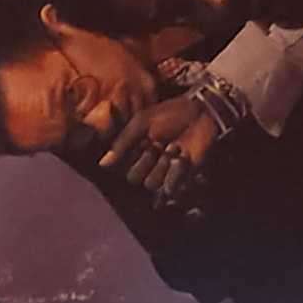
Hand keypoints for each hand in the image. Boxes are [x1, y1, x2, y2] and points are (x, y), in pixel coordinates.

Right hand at [97, 92, 217, 205]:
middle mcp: (147, 163)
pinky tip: (182, 157)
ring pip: (151, 184)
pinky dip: (175, 173)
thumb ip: (122, 143)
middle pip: (134, 178)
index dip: (132, 156)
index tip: (144, 141)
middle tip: (159, 144)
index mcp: (135, 150)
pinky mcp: (181, 177)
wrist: (200, 115)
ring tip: (174, 148)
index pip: (122, 167)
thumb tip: (102, 164)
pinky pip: (169, 188)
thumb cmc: (171, 114)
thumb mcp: (141, 123)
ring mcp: (164, 172)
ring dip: (162, 166)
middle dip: (146, 161)